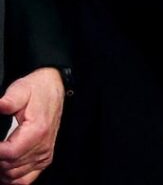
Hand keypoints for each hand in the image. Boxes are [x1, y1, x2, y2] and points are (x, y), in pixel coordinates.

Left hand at [0, 67, 64, 183]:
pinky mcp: (44, 159)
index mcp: (38, 131)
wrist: (55, 89)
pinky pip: (25, 180)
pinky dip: (13, 178)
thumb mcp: (20, 90)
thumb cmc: (38, 89)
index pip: (9, 154)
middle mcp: (43, 146)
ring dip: (2, 168)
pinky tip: (5, 168)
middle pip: (9, 166)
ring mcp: (45, 154)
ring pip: (14, 175)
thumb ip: (7, 101)